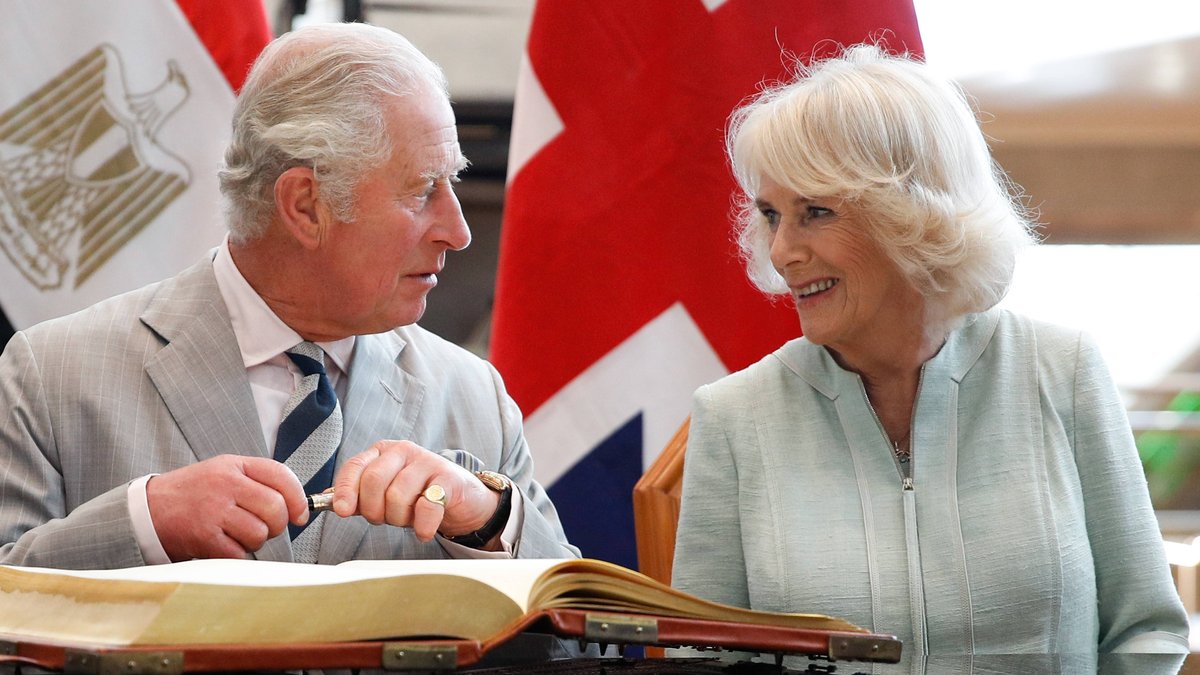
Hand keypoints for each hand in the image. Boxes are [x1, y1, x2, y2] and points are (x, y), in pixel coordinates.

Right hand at [146, 455, 308, 560]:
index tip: (300, 515)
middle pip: (275, 508)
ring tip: (236, 535)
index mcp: (233, 465)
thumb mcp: (224, 473)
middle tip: (262, 528)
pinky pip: (239, 553)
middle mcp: (224, 484)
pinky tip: (222, 545)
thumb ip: (259, 482)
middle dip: (276, 525)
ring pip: (260, 533)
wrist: (148, 510)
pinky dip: (236, 555)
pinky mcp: (203, 537)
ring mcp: (213, 510)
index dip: (298, 498)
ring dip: (254, 542)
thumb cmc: (194, 494)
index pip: (281, 475)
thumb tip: (298, 508)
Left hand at [331, 440, 500, 542]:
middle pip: (373, 481)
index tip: (343, 510)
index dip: (345, 490)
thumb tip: (326, 499)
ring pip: (398, 496)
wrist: (460, 497)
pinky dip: (422, 526)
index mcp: (382, 452)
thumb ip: (357, 494)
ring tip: (408, 520)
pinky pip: (427, 507)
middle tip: (384, 519)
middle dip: (374, 509)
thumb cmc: (417, 494)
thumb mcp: (384, 491)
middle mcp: (403, 451)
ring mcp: (427, 462)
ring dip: (399, 518)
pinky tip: (423, 531)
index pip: (355, 466)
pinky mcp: (448, 480)